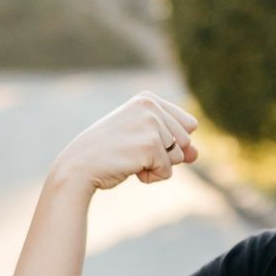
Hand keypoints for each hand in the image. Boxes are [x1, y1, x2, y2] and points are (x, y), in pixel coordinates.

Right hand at [50, 91, 199, 191]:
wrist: (78, 167)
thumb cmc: (108, 154)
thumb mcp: (142, 142)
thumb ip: (173, 144)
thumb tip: (197, 154)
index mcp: (148, 98)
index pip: (188, 126)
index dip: (169, 142)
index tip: (138, 142)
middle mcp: (151, 106)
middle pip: (186, 141)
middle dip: (164, 155)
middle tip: (131, 152)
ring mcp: (152, 123)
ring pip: (178, 157)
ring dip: (156, 166)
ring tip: (128, 158)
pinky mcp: (151, 144)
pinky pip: (167, 172)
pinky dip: (150, 177)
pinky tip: (128, 168)